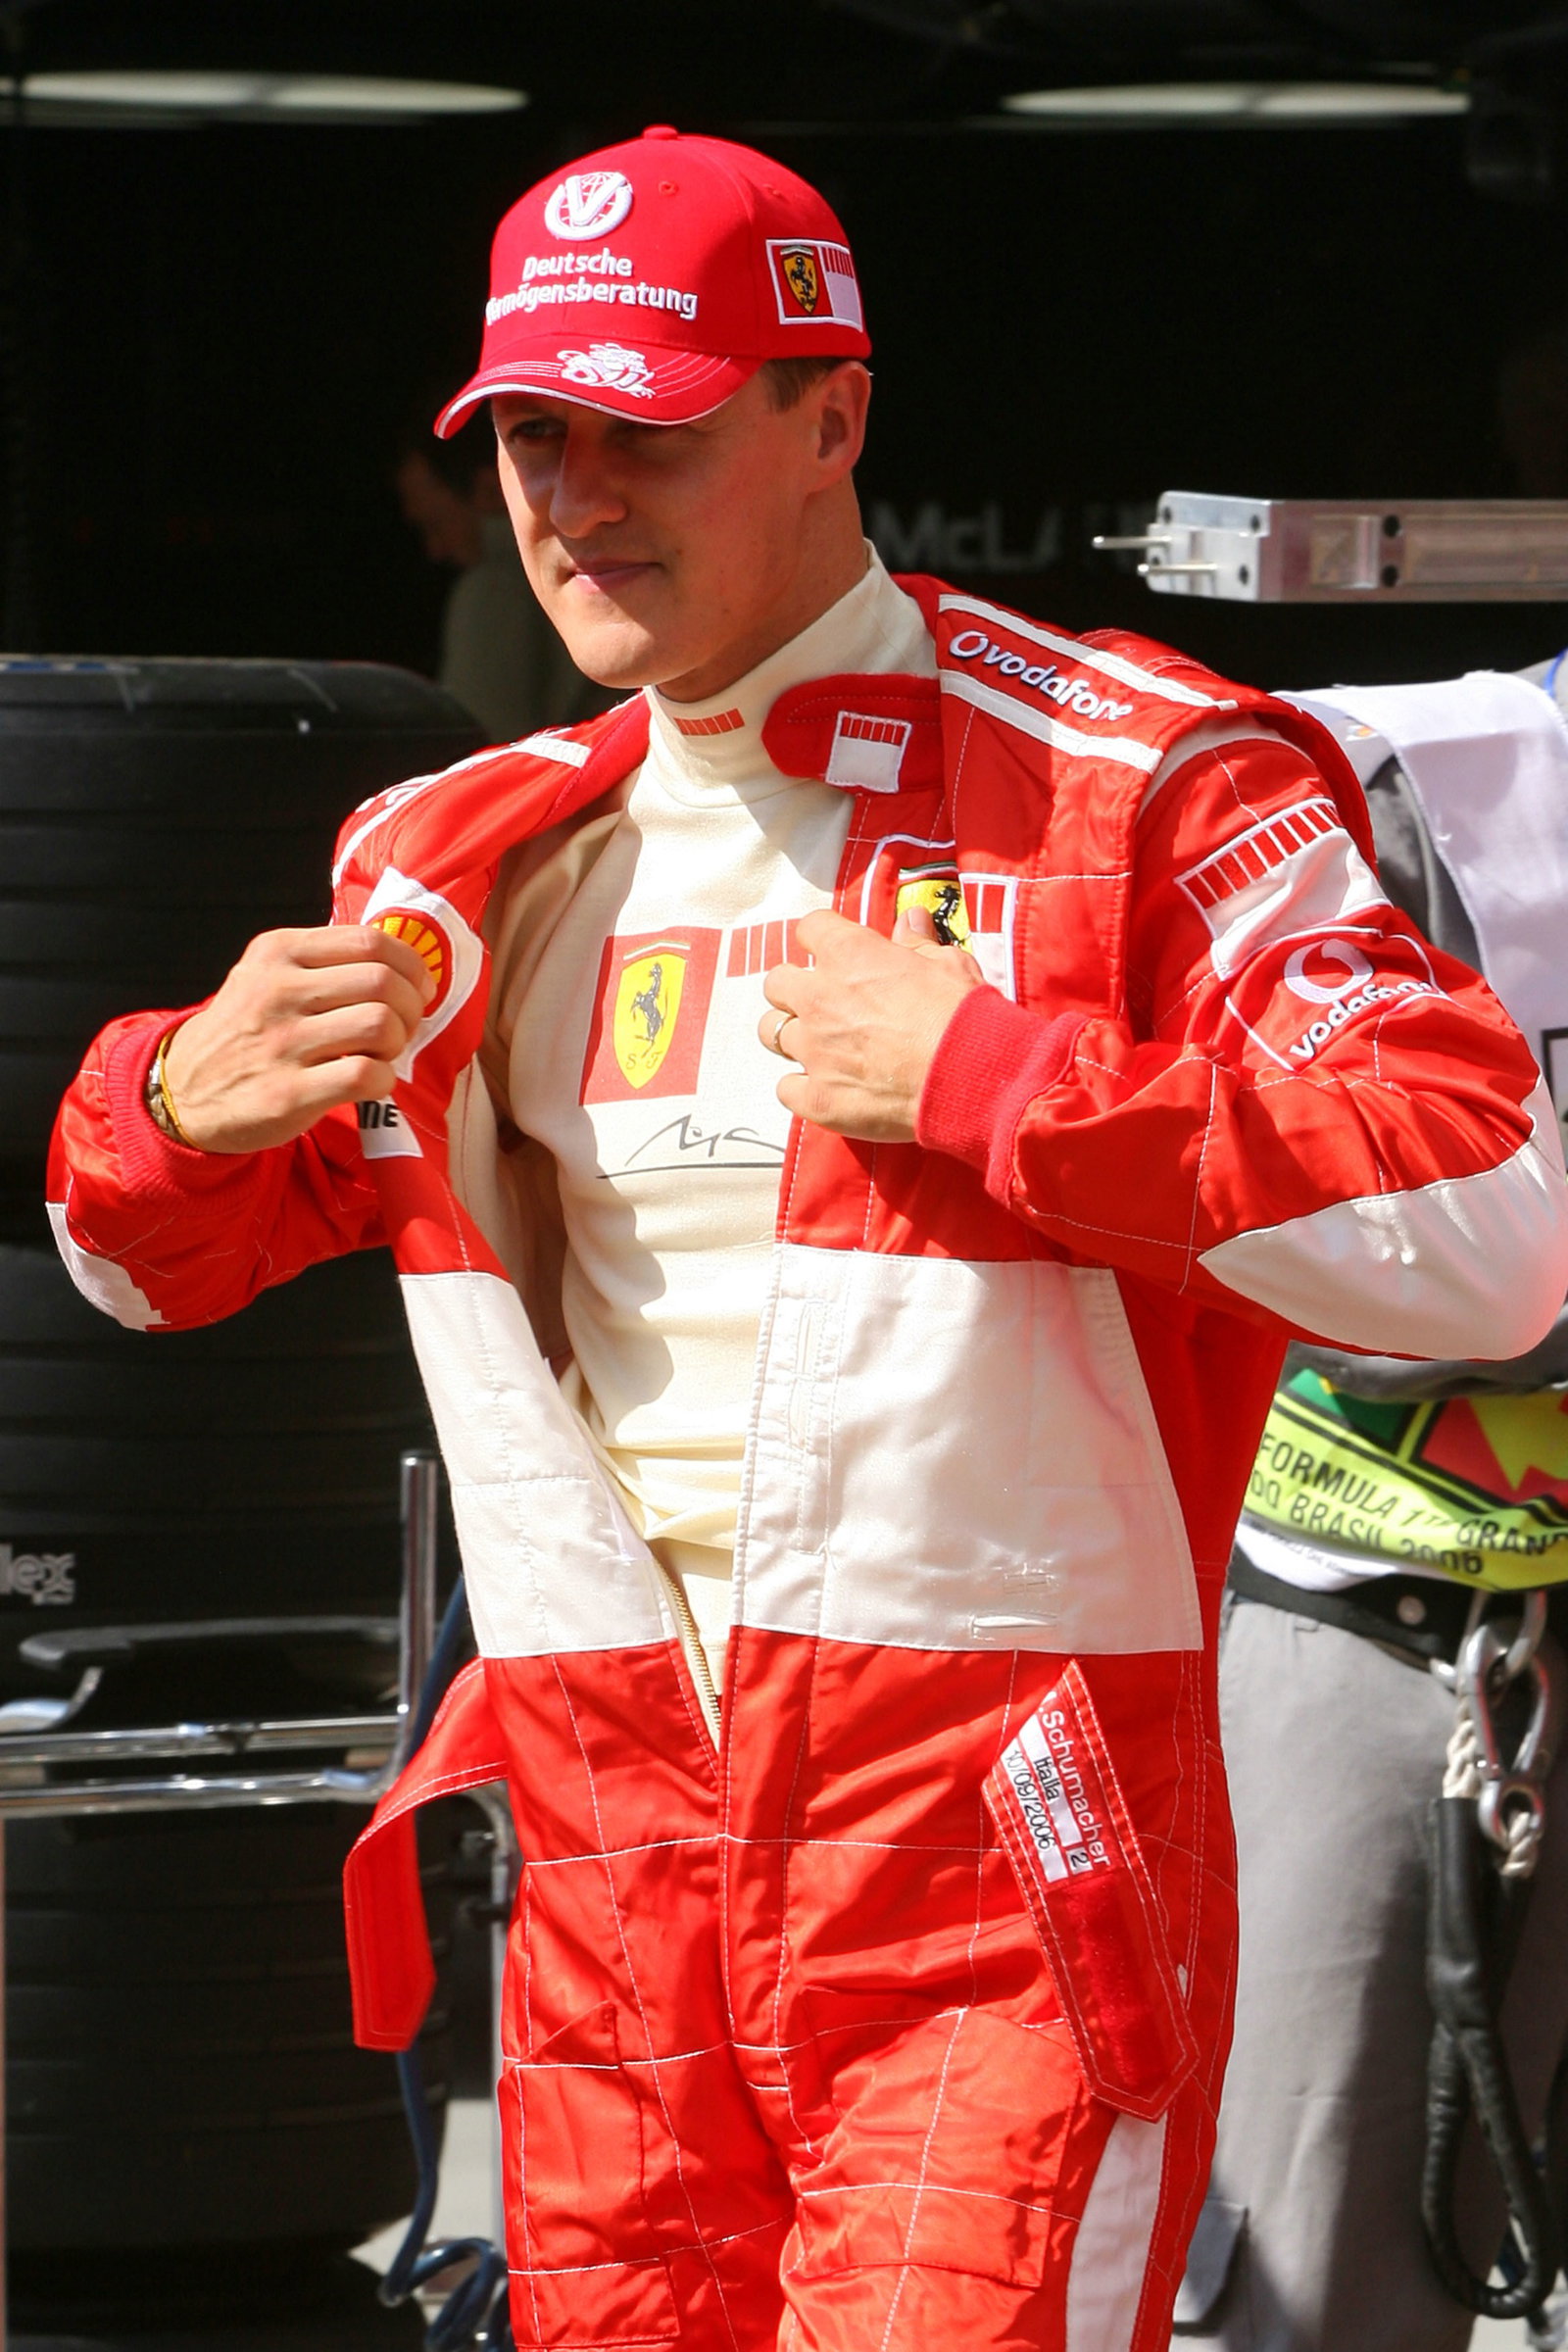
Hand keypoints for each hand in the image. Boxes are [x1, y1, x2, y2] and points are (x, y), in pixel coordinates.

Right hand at [159, 926, 435, 1153]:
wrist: (183, 1090)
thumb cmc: (245, 1030)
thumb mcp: (265, 974)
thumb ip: (324, 961)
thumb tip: (403, 968)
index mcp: (278, 952)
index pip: (371, 942)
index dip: (411, 966)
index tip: (417, 988)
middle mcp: (278, 990)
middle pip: (384, 982)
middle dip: (411, 1007)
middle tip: (403, 1027)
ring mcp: (282, 1042)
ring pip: (380, 1025)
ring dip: (398, 1043)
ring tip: (382, 1053)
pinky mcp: (288, 1092)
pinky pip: (366, 1076)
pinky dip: (384, 1080)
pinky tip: (369, 1082)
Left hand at [758, 904, 983, 1140]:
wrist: (967, 1075)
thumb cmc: (960, 1015)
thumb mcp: (948, 965)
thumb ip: (918, 943)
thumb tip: (909, 919)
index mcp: (849, 955)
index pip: (809, 928)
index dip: (822, 939)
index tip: (834, 951)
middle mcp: (819, 998)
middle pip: (777, 983)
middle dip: (795, 989)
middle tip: (824, 1002)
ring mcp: (813, 1050)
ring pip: (772, 1033)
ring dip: (793, 1036)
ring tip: (821, 1046)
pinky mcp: (817, 1097)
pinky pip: (786, 1089)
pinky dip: (802, 1089)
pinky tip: (827, 1089)